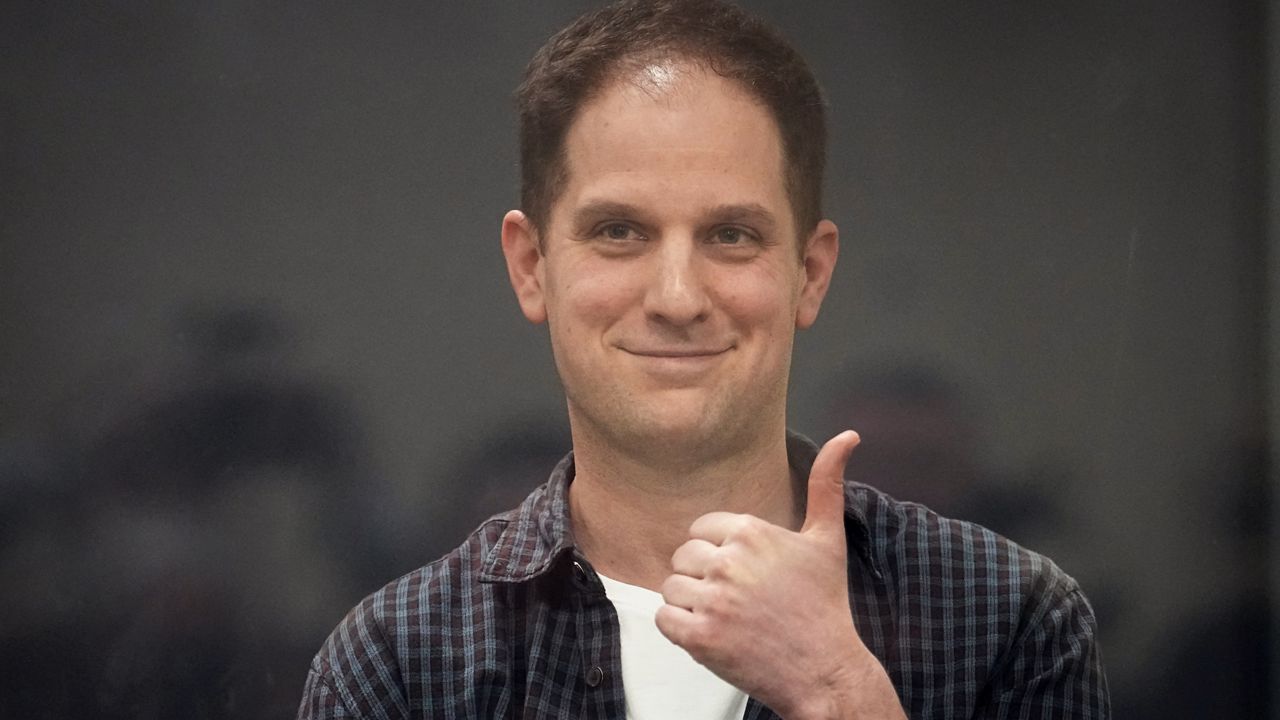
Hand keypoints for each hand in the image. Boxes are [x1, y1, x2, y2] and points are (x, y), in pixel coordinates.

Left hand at [655, 431, 904, 719]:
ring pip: (671, 587)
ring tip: (725, 617)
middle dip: (702, 578)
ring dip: (690, 604)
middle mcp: (729, 562)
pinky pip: (663, 619)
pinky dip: (679, 628)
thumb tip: (848, 435)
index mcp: (751, 532)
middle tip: (736, 600)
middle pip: (683, 557)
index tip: (743, 574)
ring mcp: (714, 601)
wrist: (826, 670)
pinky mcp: (701, 638)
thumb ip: (827, 484)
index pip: (702, 530)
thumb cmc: (825, 604)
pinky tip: (710, 633)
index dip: (718, 553)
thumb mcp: (828, 540)